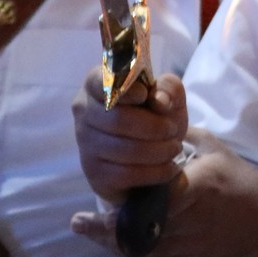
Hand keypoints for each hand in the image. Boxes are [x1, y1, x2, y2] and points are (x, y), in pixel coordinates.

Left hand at [70, 126, 257, 256]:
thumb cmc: (238, 178)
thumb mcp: (214, 148)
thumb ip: (183, 134)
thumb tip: (156, 114)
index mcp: (198, 188)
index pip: (159, 195)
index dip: (131, 199)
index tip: (104, 198)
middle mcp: (190, 219)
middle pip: (142, 227)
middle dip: (110, 226)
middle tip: (79, 221)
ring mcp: (188, 243)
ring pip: (143, 248)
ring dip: (112, 241)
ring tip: (85, 230)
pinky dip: (129, 250)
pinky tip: (109, 243)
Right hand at [73, 69, 188, 203]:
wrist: (151, 150)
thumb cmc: (155, 114)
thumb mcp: (168, 95)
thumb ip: (168, 87)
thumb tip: (160, 100)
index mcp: (96, 84)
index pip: (100, 82)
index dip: (123, 89)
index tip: (144, 95)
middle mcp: (84, 111)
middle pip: (117, 120)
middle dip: (154, 127)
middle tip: (172, 130)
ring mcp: (85, 143)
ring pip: (124, 150)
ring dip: (158, 151)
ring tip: (174, 148)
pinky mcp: (94, 172)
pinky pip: (125, 174)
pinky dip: (154, 171)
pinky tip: (169, 167)